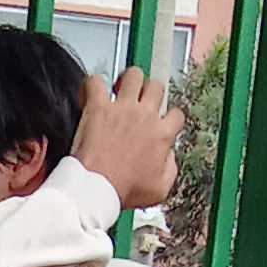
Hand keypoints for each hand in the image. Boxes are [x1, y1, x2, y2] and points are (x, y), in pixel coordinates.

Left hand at [70, 69, 184, 213]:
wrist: (97, 189)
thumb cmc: (124, 191)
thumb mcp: (160, 189)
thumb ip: (170, 169)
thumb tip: (170, 156)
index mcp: (162, 135)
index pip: (176, 114)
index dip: (169, 118)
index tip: (160, 123)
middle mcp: (145, 116)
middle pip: (157, 86)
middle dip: (149, 92)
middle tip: (138, 101)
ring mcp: (123, 108)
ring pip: (134, 75)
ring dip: (127, 79)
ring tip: (119, 89)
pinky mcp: (99, 107)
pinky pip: (96, 81)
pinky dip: (92, 84)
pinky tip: (90, 94)